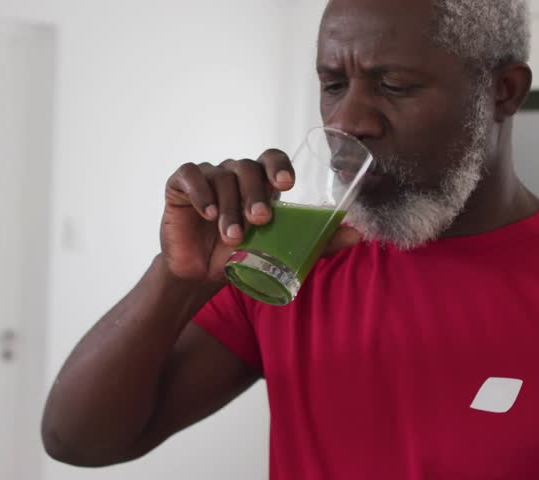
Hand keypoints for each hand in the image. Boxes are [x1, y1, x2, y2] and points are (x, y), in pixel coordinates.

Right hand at [161, 149, 359, 283]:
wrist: (198, 275)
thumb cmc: (238, 258)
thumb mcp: (278, 251)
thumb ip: (316, 242)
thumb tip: (357, 235)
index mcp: (259, 183)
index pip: (271, 158)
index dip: (279, 165)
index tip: (286, 184)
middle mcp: (234, 174)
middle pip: (247, 167)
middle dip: (255, 194)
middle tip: (260, 220)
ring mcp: (207, 177)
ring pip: (221, 177)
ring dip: (229, 208)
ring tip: (232, 238)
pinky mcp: (180, 186)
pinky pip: (190, 176)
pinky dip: (200, 194)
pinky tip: (207, 214)